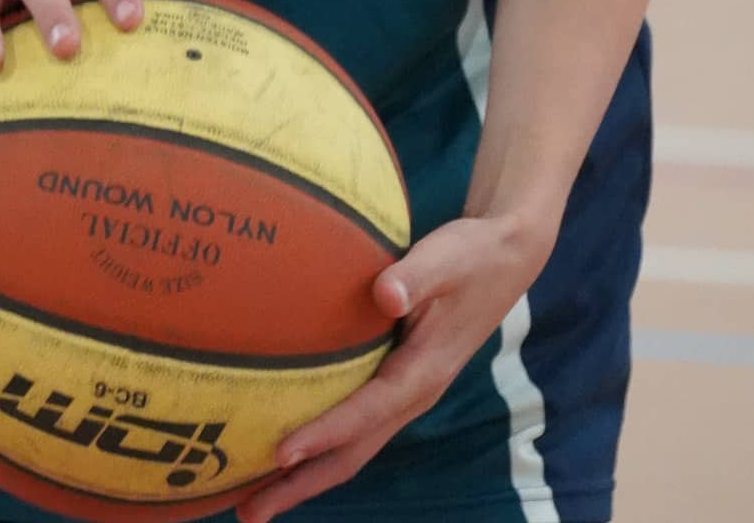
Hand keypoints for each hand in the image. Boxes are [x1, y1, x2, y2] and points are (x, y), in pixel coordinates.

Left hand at [236, 211, 552, 522]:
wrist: (504, 259)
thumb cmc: (472, 255)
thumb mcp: (447, 257)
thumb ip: (415, 276)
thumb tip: (385, 294)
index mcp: (423, 373)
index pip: (365, 413)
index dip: (323, 434)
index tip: (281, 453)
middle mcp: (413, 395)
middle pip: (352, 453)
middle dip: (301, 484)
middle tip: (248, 510)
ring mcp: (406, 394)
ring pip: (352, 447)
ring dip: (306, 474)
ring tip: (254, 495)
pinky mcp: (398, 382)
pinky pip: (355, 425)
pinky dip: (321, 444)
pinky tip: (289, 445)